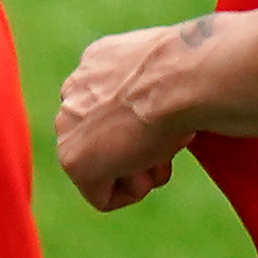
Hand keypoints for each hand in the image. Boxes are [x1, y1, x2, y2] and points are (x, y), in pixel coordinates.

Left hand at [55, 22, 200, 210]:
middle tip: (164, 137)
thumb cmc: (189, 72)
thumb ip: (152, 85)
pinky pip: (101, 196)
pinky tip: (147, 167)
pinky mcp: (74, 163)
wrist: (181, 80)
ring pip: (103, 167)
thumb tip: (163, 105)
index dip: (144, 122)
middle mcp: (75, 90)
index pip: (111, 104)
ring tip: (158, 152)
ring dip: (139, 169)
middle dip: (138, 148)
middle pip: (106, 138)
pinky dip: (133, 191)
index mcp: (97, 61)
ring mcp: (68, 127)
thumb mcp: (170, 72)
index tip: (168, 119)